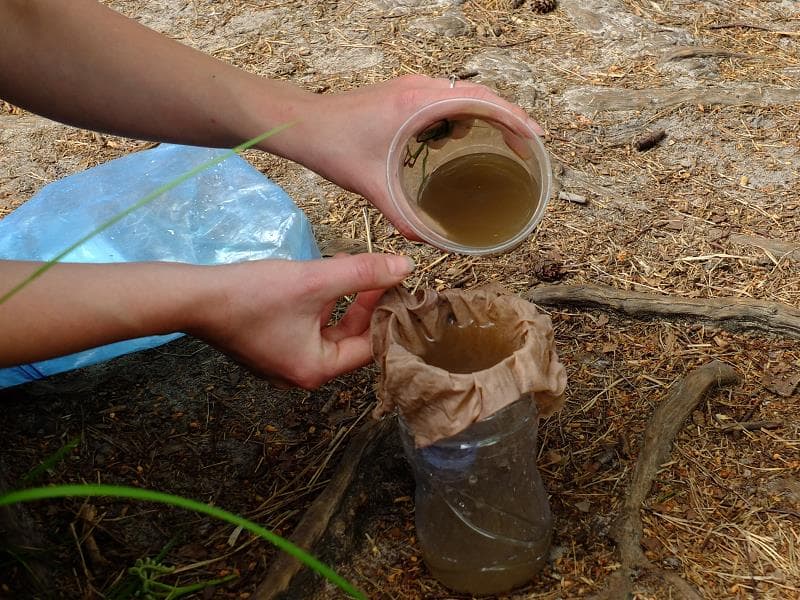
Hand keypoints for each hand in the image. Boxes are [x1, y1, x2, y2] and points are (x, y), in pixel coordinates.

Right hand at [193, 253, 414, 388]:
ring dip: (343, 301)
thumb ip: (362, 273)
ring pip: (328, 331)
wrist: (194, 298)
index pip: (369, 346)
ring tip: (351, 268)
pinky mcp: (270, 347)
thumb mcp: (315, 280)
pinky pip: (307, 328)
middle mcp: (301, 374)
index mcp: (316, 370)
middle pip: (350, 339)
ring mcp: (283, 363)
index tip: (397, 285)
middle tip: (378, 274)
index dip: (386, 313)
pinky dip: (319, 306)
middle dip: (364, 305)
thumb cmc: (254, 295)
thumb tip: (405, 266)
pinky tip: (321, 278)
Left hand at [263, 75, 543, 239]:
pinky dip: (465, 113)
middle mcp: (420, 89)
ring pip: (464, 94)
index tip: (536, 137)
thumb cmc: (333, 146)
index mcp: (419, 104)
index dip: (514, 118)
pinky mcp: (402, 93)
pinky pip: (446, 97)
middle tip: (527, 145)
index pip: (481, 102)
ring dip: (487, 113)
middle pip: (480, 94)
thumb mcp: (372, 187)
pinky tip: (463, 137)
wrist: (302, 123)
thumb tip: (429, 242)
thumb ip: (402, 217)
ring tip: (505, 141)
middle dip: (508, 117)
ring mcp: (411, 88)